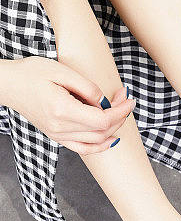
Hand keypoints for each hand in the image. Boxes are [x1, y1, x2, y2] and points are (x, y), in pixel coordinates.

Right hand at [1, 56, 134, 154]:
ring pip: (96, 140)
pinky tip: (112, 138)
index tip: (129, 99)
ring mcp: (58, 135)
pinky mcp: (57, 137)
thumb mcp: (62, 71)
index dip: (120, 111)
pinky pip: (84, 149)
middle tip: (124, 99)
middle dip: (120, 116)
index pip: (102, 120)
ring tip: (119, 110)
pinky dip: (101, 146)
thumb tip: (106, 102)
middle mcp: (61, 128)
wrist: (7, 85)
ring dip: (114, 127)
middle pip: (103, 131)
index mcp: (62, 110)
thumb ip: (87, 88)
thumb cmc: (32, 73)